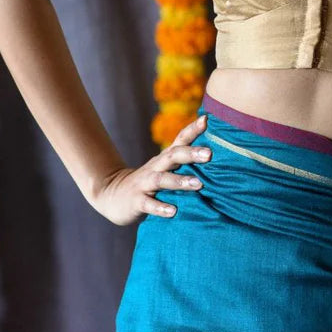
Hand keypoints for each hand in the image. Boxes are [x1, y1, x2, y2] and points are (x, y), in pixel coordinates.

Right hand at [91, 113, 210, 225]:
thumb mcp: (166, 168)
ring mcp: (144, 184)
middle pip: (173, 156)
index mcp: (165, 159)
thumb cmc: (150, 181)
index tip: (207, 119)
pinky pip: (148, 204)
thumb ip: (186, 162)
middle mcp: (155, 167)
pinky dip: (160, 207)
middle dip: (191, 153)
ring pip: (161, 179)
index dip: (193, 129)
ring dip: (179, 181)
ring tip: (198, 184)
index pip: (180, 140)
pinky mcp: (136, 201)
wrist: (112, 195)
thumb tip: (219, 155)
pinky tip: (173, 211)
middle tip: (209, 154)